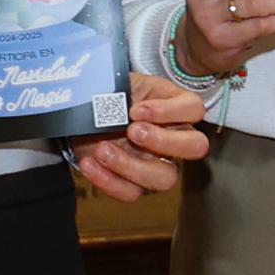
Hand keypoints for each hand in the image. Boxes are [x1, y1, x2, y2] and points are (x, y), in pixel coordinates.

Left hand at [71, 70, 213, 201]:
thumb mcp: (118, 81)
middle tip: (132, 131)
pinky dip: (108, 181)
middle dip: (164, 141)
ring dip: (131, 166)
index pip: (194, 109)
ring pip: (165, 178)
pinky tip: (90, 163)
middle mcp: (173, 138)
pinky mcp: (133, 184)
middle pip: (195, 147)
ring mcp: (155, 164)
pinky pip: (131, 193)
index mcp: (173, 108)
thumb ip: (127, 83)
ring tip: (102, 150)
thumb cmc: (104, 97)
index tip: (136, 109)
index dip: (170, 111)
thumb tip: (121, 94)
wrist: (78, 117)